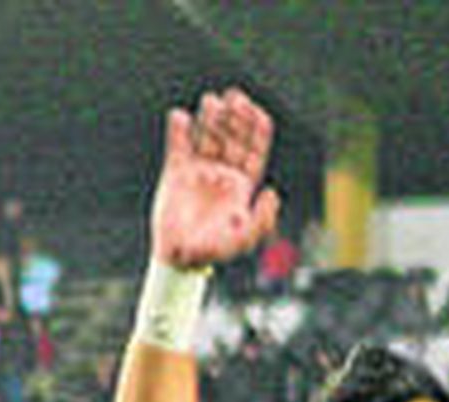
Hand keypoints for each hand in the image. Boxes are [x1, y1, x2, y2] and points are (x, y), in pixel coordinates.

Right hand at [151, 87, 280, 268]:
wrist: (181, 257)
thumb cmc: (216, 250)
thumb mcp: (245, 238)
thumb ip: (263, 219)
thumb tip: (273, 193)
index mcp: (242, 186)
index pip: (253, 152)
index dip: (257, 132)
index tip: (258, 112)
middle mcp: (222, 174)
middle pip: (232, 138)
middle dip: (235, 117)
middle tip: (236, 97)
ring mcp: (198, 170)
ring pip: (207, 136)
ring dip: (211, 118)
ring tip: (212, 101)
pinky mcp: (175, 171)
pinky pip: (178, 145)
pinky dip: (179, 130)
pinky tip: (181, 117)